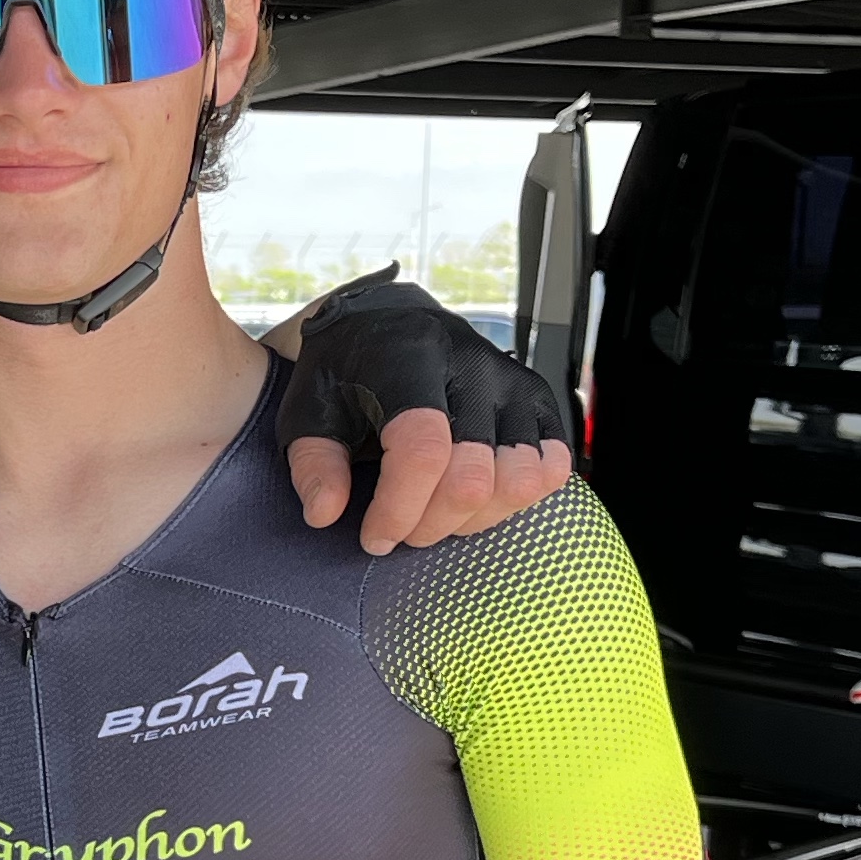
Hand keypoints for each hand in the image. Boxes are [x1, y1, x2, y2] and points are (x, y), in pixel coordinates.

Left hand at [276, 276, 573, 553]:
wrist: (388, 322)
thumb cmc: (345, 372)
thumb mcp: (307, 411)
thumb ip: (312, 464)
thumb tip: (326, 513)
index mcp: (408, 356)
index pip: (422, 448)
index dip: (399, 508)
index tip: (373, 537)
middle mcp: (471, 363)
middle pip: (472, 476)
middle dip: (431, 524)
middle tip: (402, 529)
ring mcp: (512, 380)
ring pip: (519, 479)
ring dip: (474, 518)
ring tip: (437, 512)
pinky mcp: (538, 398)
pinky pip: (553, 467)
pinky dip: (516, 498)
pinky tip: (476, 495)